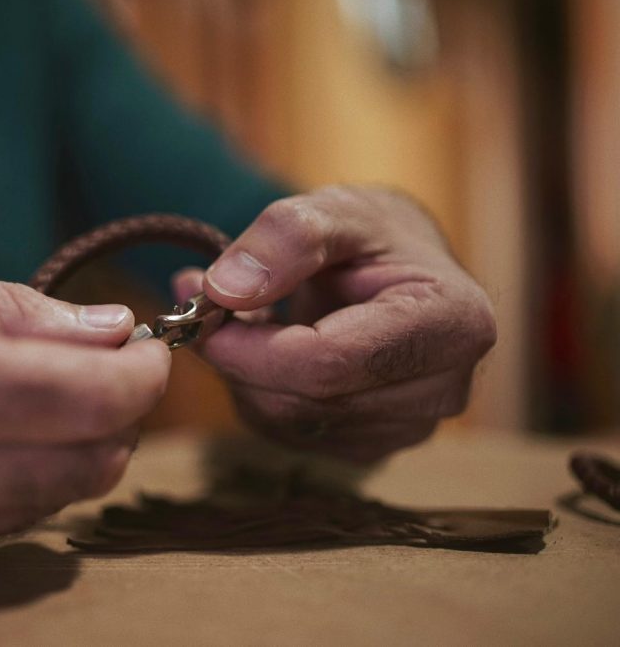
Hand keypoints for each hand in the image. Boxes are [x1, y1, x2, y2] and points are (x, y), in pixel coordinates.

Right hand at [0, 260, 169, 582]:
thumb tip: (112, 333)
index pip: (89, 402)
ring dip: (69, 450)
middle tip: (98, 369)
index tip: (147, 351)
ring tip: (35, 397)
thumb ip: (19, 315)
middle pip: (88, 467)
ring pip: (50, 504)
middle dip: (117, 416)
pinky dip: (14, 482)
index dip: (143, 375)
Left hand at [174, 187, 495, 462]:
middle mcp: (443, 390)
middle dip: (238, 358)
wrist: (394, 269)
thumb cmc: (371, 234)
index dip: (251, 346)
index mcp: (452, 323)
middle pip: (305, 400)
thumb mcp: (334, 209)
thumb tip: (224, 289)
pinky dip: (258, 392)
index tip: (203, 310)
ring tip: (243, 316)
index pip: (330, 362)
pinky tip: (265, 350)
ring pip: (287, 422)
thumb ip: (284, 237)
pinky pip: (287, 434)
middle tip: (202, 308)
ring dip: (243, 374)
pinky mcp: (372, 445)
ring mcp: (409, 428)